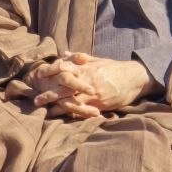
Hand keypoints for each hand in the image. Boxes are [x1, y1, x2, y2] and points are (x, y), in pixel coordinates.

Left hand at [29, 52, 158, 115]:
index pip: (63, 68)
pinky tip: (65, 118)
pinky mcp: (100, 103)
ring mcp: (93, 93)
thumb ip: (80, 58)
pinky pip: (83, 110)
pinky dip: (74, 114)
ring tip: (47, 112)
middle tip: (35, 100)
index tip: (38, 76)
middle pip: (63, 87)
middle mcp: (87, 80)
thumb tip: (65, 53)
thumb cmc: (116, 69)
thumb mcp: (98, 60)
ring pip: (71, 101)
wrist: (135, 77)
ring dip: (58, 107)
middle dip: (48, 94)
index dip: (49, 72)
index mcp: (85, 68)